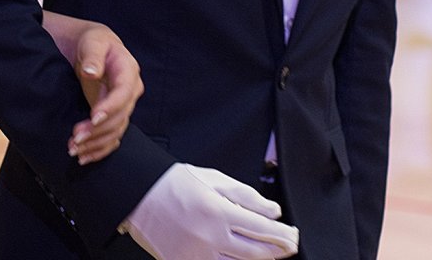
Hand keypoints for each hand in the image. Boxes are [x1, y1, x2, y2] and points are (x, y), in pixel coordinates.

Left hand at [66, 24, 142, 163]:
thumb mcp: (93, 42)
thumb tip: (91, 72)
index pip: (123, 94)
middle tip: (75, 137)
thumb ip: (92, 55)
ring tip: (73, 149)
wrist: (93, 48)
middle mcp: (130, 92)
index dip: (110, 107)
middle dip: (98, 131)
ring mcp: (122, 106)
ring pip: (115, 132)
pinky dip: (100, 150)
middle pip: (119, 117)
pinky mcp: (113, 116)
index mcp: (128, 71)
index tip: (93, 117)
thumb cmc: (93, 41)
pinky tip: (84, 157)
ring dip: (96, 144)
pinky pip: (112, 138)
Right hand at [126, 164, 298, 259]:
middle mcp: (210, 237)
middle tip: (289, 247)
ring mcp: (197, 255)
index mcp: (218, 212)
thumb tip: (273, 211)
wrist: (138, 195)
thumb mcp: (213, 179)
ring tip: (269, 253)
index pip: (263, 229)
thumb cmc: (174, 183)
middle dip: (277, 251)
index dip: (284, 235)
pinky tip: (239, 258)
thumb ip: (245, 196)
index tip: (294, 235)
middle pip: (256, 253)